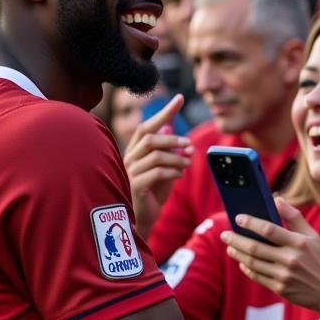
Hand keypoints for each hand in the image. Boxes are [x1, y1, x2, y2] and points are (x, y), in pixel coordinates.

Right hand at [123, 94, 189, 234]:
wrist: (143, 221)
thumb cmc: (153, 194)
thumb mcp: (163, 168)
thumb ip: (165, 149)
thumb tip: (168, 126)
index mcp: (135, 151)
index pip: (148, 126)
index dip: (164, 112)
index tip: (180, 98)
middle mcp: (129, 159)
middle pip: (150, 137)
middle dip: (172, 138)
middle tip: (190, 145)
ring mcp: (130, 173)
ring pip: (155, 155)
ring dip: (176, 157)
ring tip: (189, 164)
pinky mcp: (136, 187)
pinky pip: (156, 173)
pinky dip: (172, 172)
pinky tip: (180, 176)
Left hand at [220, 198, 319, 312]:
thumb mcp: (313, 236)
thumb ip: (294, 217)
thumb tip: (276, 199)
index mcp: (299, 243)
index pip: (269, 230)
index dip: (251, 223)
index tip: (238, 218)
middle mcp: (291, 259)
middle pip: (255, 247)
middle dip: (236, 239)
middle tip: (225, 234)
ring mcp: (284, 275)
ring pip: (253, 263)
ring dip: (238, 253)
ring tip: (230, 246)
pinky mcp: (280, 288)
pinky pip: (257, 276)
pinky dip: (246, 268)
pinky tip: (242, 262)